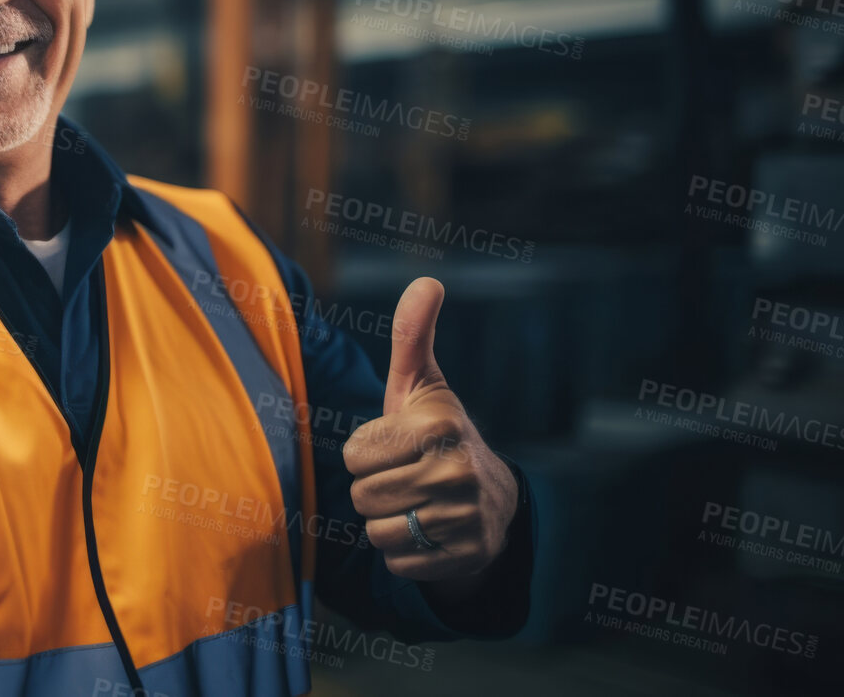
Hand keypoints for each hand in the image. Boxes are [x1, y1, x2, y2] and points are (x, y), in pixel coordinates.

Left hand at [343, 277, 518, 593]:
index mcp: (439, 424)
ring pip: (375, 531)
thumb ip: (413, 336)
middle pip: (361, 494)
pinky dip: (404, 552)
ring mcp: (463, 517)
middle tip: (405, 477)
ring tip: (414, 503)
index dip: (366, 453)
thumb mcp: (421, 386)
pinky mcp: (462, 557)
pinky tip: (427, 532)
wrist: (489, 500)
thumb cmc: (436, 434)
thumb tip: (427, 280)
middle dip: (374, 488)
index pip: (354, 454)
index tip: (396, 447)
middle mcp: (456, 470)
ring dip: (386, 521)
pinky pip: (396, 562)